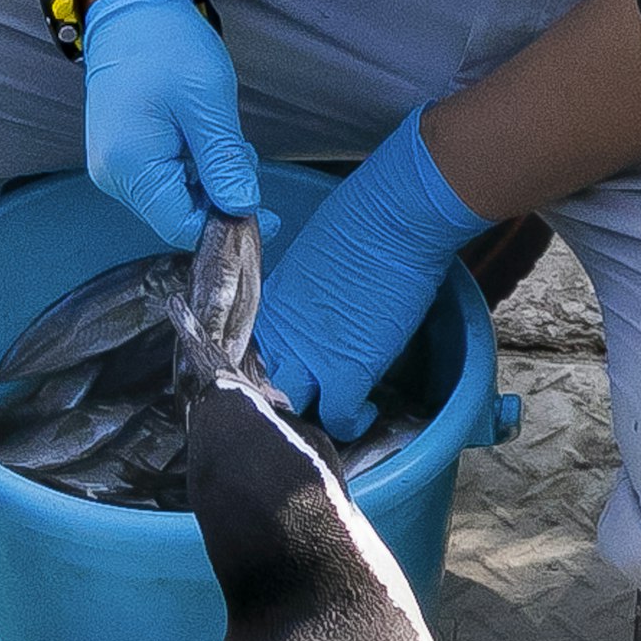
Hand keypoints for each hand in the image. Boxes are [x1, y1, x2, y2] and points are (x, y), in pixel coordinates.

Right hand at [80, 0, 260, 250]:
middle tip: (246, 160)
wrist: (129, 7)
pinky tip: (202, 138)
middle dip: (217, 198)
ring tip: (223, 139)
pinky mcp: (119, 155)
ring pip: (171, 198)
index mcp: (131, 165)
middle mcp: (114, 175)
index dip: (224, 226)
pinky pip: (160, 178)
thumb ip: (224, 161)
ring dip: (206, 181)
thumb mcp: (208, 102)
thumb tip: (243, 206)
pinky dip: (189, 168)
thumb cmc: (165, 44)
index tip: (264, 215)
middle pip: (175, 214)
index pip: (180, 225)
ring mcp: (113, 166)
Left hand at [254, 106, 491, 432]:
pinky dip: (352, 422)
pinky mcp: (347, 371)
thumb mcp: (308, 261)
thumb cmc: (361, 220)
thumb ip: (299, 295)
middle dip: (274, 399)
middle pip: (261, 387)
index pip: (246, 354)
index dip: (260, 370)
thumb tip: (311, 309)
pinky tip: (363, 415)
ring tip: (327, 412)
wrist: (394, 217)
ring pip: (293, 408)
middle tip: (296, 404)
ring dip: (309, 415)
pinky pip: (340, 417)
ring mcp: (311, 356)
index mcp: (270, 306)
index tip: (273, 376)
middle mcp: (281, 335)